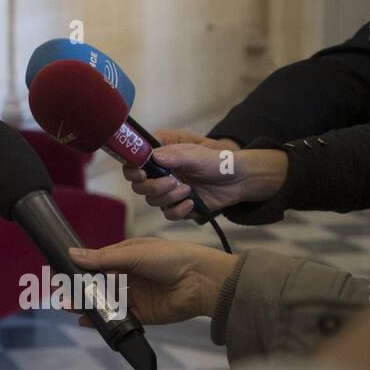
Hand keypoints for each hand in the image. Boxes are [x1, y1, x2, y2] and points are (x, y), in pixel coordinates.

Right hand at [67, 237, 238, 325]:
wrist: (201, 281)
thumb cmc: (170, 258)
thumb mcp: (133, 252)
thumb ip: (103, 257)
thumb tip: (71, 254)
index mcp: (128, 256)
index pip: (99, 263)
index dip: (81, 269)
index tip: (62, 274)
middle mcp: (130, 276)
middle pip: (100, 284)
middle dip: (81, 289)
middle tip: (61, 295)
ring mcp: (136, 296)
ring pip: (107, 302)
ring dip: (89, 305)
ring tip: (69, 308)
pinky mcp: (144, 315)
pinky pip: (120, 319)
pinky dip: (104, 321)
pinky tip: (88, 321)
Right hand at [122, 129, 237, 219]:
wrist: (237, 180)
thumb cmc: (215, 162)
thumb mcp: (196, 155)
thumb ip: (175, 156)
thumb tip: (153, 157)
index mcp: (160, 160)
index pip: (133, 165)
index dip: (132, 171)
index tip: (142, 173)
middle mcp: (159, 176)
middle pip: (138, 187)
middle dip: (154, 186)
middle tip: (171, 181)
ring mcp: (168, 193)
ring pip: (152, 201)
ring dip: (169, 197)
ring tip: (188, 190)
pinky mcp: (178, 207)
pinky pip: (168, 214)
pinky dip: (179, 210)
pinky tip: (192, 203)